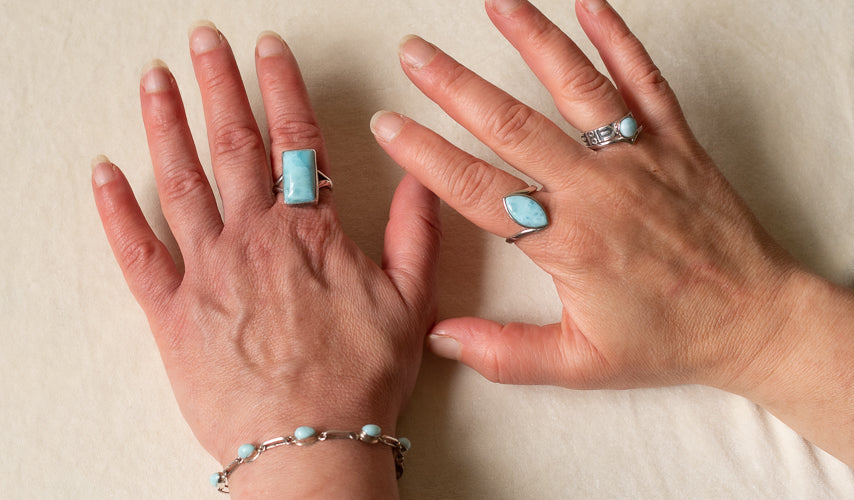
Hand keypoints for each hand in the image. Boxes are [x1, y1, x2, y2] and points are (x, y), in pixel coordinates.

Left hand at [92, 24, 439, 496]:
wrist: (309, 443)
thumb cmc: (359, 379)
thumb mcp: (411, 302)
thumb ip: (417, 232)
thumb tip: (421, 174)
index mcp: (310, 233)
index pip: (296, 141)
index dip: (280, 88)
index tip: (267, 50)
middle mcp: (254, 239)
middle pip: (233, 145)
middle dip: (218, 84)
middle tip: (203, 41)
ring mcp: (208, 272)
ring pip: (181, 182)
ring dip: (166, 125)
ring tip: (155, 80)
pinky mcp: (172, 312)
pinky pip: (137, 251)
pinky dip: (117, 209)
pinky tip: (105, 172)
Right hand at [371, 0, 800, 391]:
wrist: (755, 319)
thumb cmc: (670, 339)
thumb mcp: (581, 364)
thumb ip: (506, 353)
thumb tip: (440, 337)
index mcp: (569, 242)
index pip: (479, 189)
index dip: (428, 157)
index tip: (390, 126)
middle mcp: (598, 190)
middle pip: (512, 125)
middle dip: (455, 86)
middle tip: (415, 53)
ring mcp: (639, 158)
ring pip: (576, 87)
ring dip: (532, 40)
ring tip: (496, 4)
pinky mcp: (676, 142)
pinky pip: (645, 80)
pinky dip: (618, 38)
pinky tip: (589, 4)